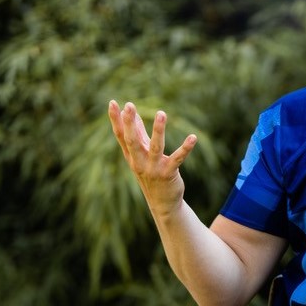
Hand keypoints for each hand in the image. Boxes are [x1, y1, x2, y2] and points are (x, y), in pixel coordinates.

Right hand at [108, 100, 196, 218]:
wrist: (162, 202)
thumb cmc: (151, 174)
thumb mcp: (142, 155)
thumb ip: (139, 134)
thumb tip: (134, 115)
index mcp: (131, 156)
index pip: (120, 136)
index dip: (116, 120)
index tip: (112, 102)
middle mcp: (139, 162)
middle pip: (132, 141)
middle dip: (130, 123)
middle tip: (129, 105)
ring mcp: (153, 168)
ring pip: (156, 147)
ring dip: (159, 130)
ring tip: (162, 113)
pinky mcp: (168, 173)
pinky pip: (177, 158)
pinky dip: (185, 148)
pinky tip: (193, 137)